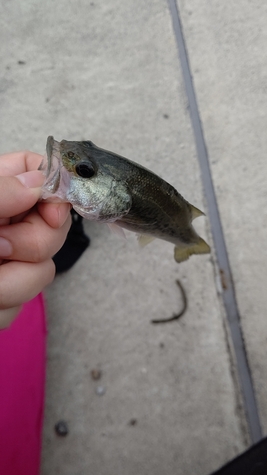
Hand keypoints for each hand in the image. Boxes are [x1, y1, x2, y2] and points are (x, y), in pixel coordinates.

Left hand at [0, 150, 70, 327]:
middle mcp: (6, 222)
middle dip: (31, 244)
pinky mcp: (10, 291)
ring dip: (12, 283)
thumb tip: (38, 182)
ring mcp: (10, 258)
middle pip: (54, 223)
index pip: (37, 171)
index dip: (53, 187)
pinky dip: (3, 304)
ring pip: (45, 268)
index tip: (48, 210)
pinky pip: (27, 298)